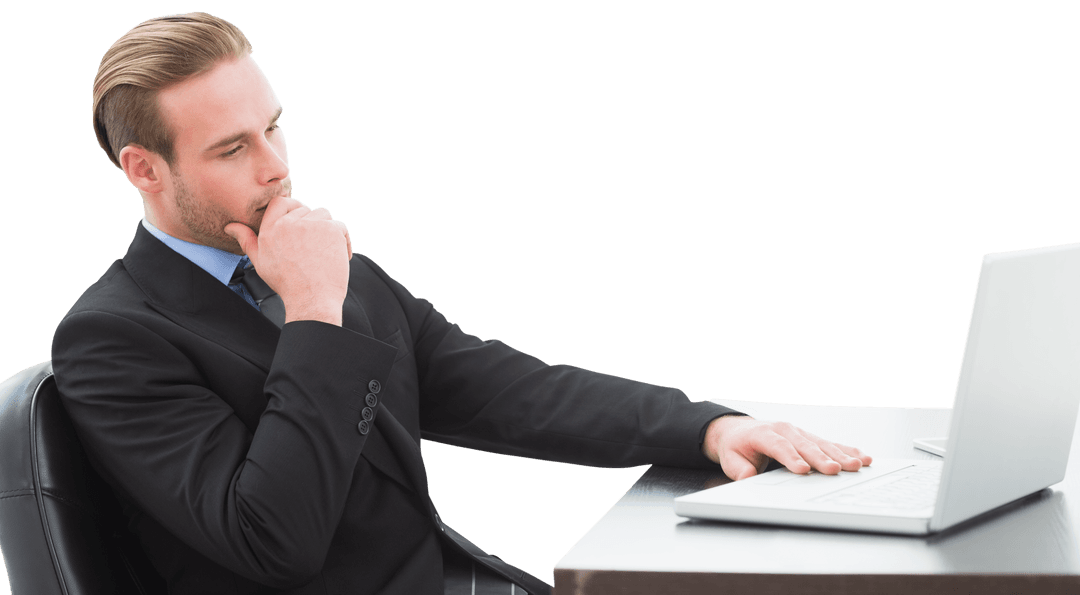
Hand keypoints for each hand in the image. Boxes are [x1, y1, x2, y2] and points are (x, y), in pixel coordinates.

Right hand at [225, 196, 352, 325]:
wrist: (311, 300)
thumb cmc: (286, 284)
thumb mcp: (260, 262)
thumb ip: (247, 240)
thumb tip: (230, 226)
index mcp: (270, 230)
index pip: (280, 202)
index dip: (292, 207)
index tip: (301, 221)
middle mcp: (288, 224)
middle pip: (305, 209)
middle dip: (312, 225)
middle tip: (313, 248)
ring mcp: (310, 225)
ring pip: (323, 214)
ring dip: (327, 229)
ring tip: (324, 251)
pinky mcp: (330, 229)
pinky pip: (340, 226)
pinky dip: (343, 240)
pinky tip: (339, 256)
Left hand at [703, 415, 871, 480]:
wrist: (740, 431)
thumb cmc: (737, 447)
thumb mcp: (730, 459)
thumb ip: (739, 469)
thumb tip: (748, 477)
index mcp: (764, 434)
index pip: (780, 446)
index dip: (791, 458)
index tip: (803, 470)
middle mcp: (785, 429)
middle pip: (805, 445)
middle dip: (821, 458)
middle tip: (836, 470)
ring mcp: (799, 432)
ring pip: (822, 444)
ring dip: (841, 455)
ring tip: (857, 465)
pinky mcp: (810, 437)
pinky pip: (830, 444)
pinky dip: (847, 450)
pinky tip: (862, 457)